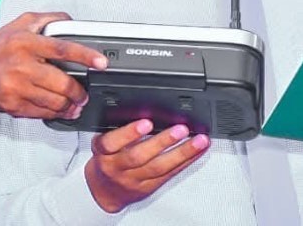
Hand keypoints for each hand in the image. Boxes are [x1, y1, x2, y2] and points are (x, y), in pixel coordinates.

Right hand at [0, 11, 106, 118]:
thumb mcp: (16, 26)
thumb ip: (45, 20)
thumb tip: (69, 21)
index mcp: (25, 42)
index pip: (62, 47)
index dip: (85, 55)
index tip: (101, 62)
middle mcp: (21, 65)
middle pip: (62, 82)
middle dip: (79, 92)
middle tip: (84, 93)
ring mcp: (17, 87)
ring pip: (55, 101)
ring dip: (70, 105)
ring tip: (75, 103)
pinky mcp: (14, 105)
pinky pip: (43, 112)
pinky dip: (56, 113)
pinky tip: (60, 110)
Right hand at [84, 119, 209, 212]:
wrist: (104, 192)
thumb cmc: (106, 160)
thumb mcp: (104, 143)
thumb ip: (119, 130)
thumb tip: (146, 110)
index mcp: (104, 152)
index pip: (111, 142)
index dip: (129, 133)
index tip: (146, 122)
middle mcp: (117, 167)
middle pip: (139, 156)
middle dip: (162, 142)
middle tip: (180, 129)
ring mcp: (133, 180)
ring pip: (159, 167)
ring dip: (182, 153)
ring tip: (198, 141)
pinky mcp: (148, 188)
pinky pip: (169, 174)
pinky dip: (186, 161)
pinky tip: (197, 151)